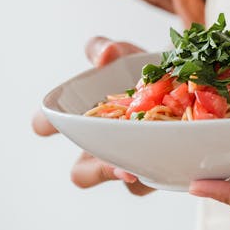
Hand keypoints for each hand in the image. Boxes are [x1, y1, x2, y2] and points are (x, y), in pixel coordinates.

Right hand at [32, 37, 155, 196]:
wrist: (185, 83)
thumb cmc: (143, 72)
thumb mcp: (126, 56)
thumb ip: (107, 50)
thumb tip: (104, 55)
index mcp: (82, 118)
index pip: (49, 124)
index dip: (43, 124)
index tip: (46, 123)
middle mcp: (101, 145)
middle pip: (82, 173)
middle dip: (96, 169)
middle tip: (108, 158)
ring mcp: (129, 161)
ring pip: (122, 180)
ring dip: (126, 173)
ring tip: (136, 168)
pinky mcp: (158, 169)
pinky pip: (154, 179)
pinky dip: (160, 170)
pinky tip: (171, 161)